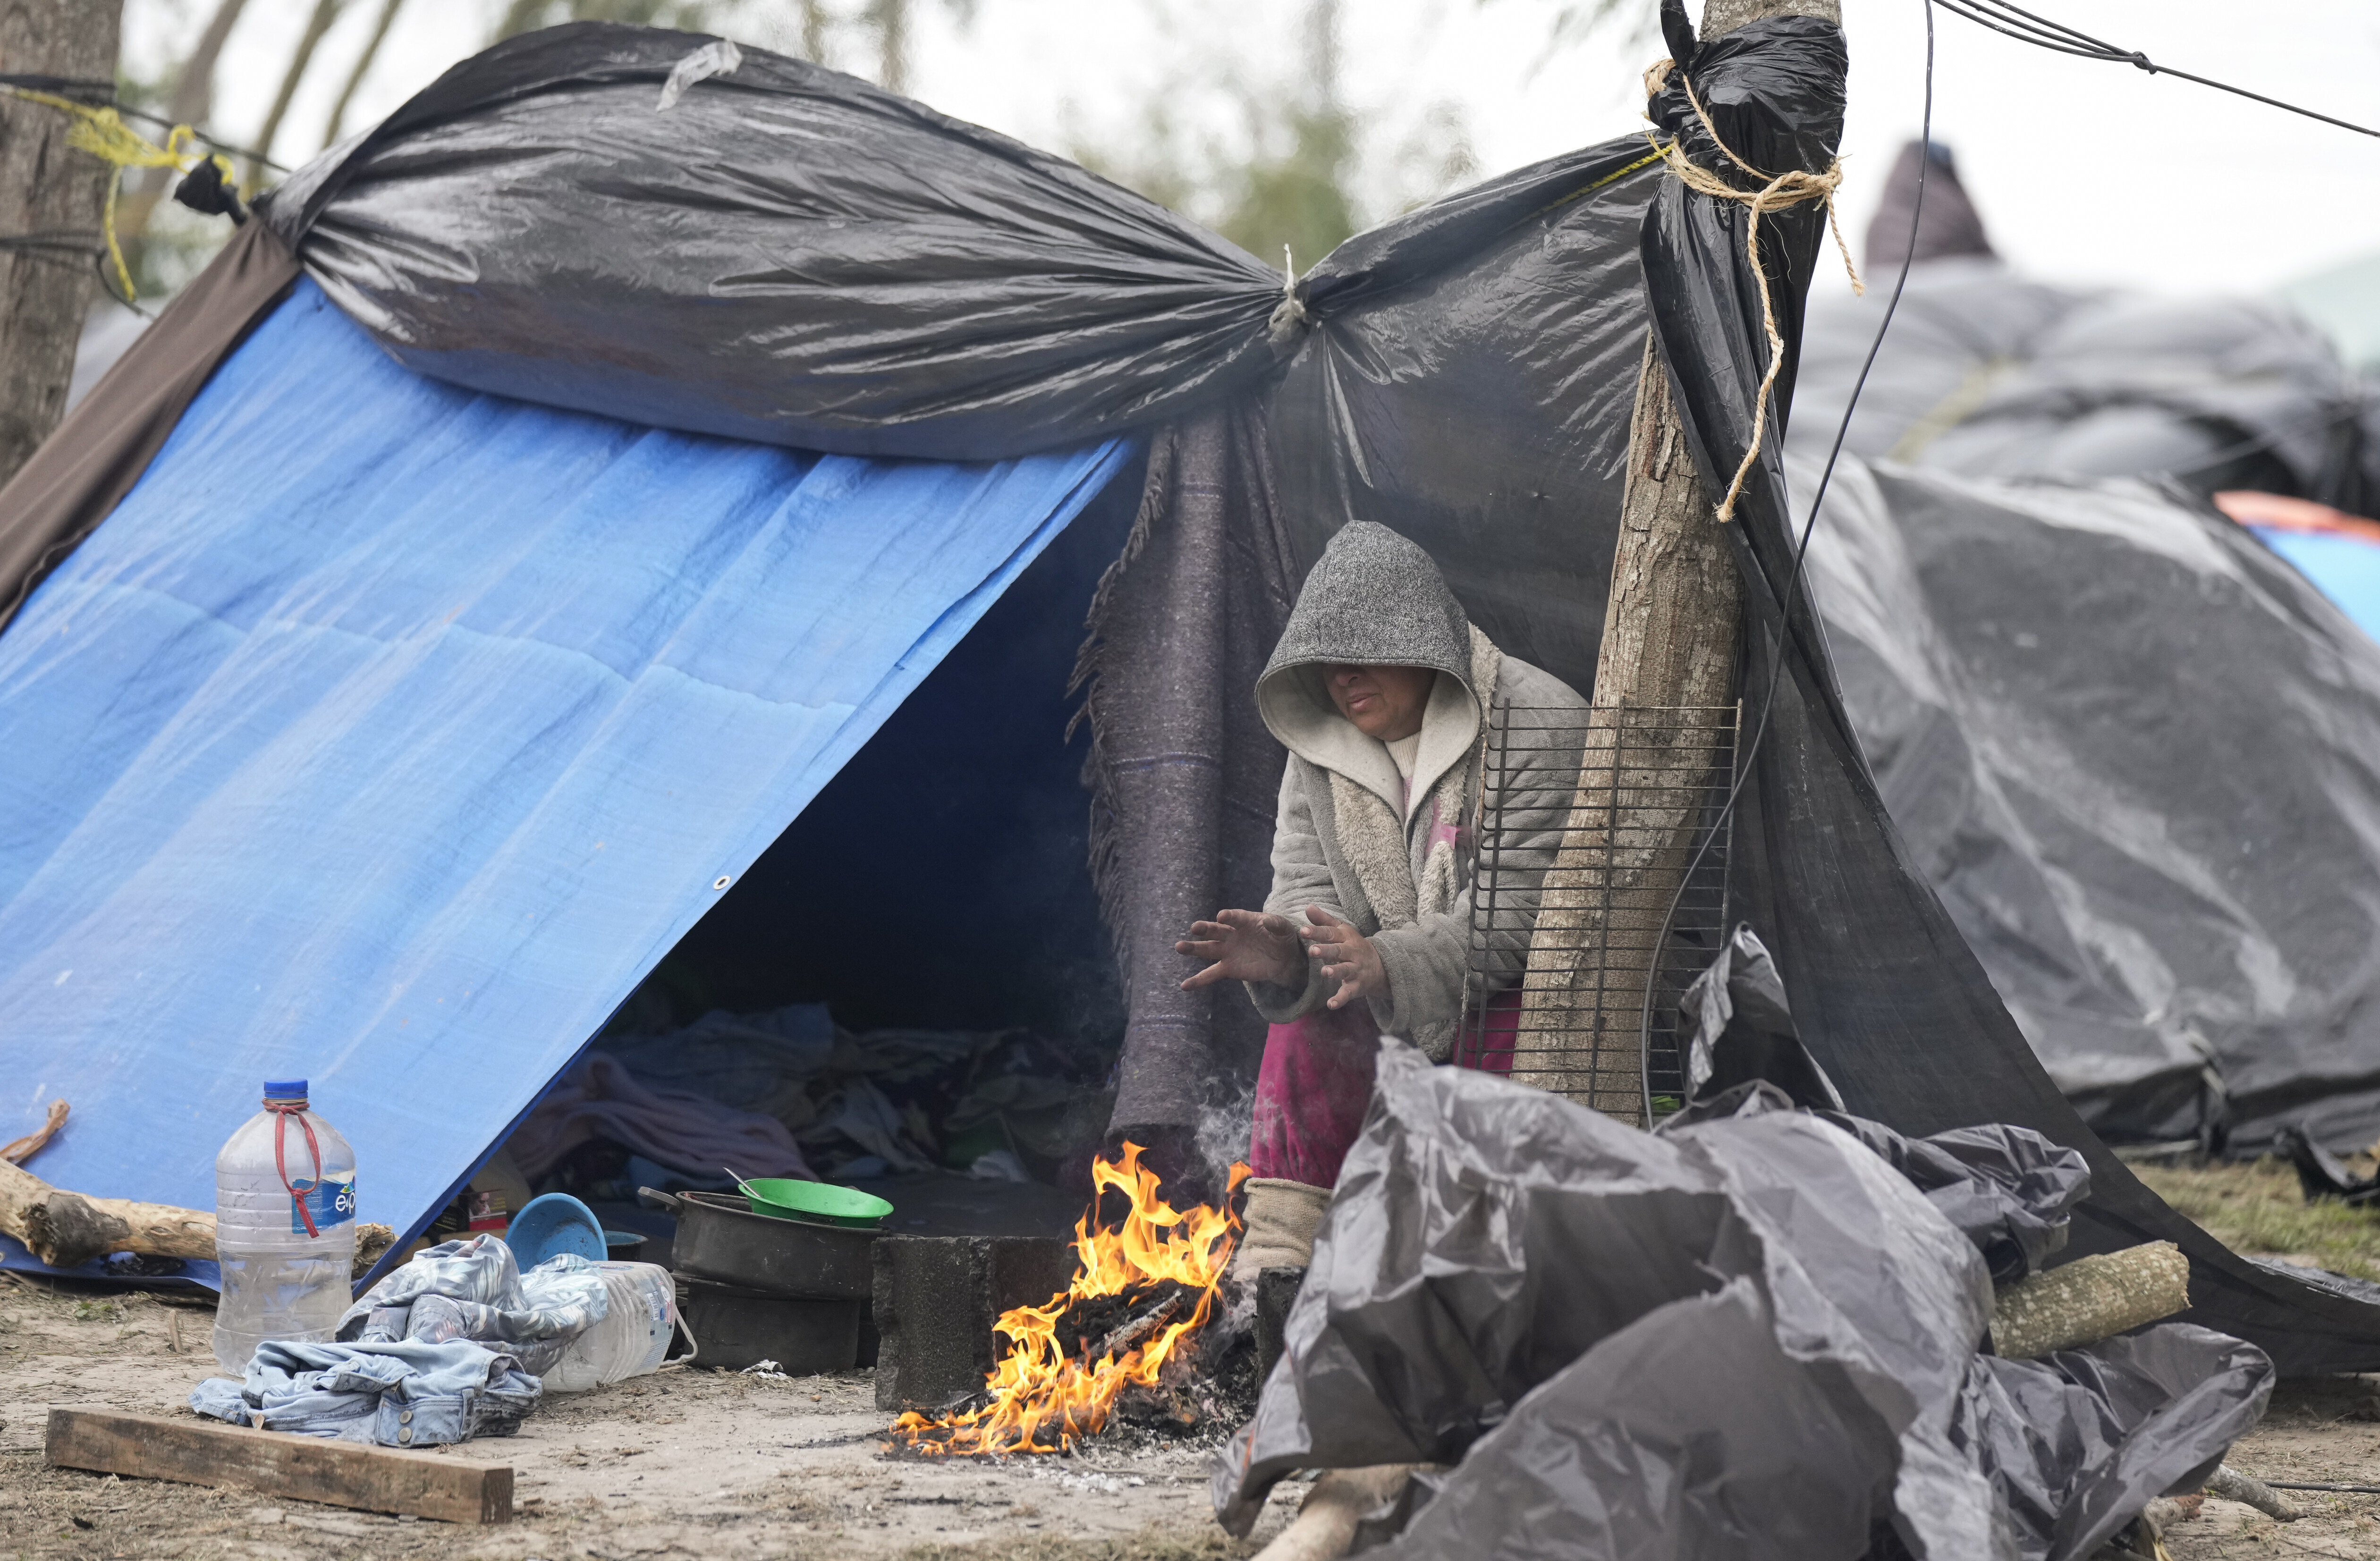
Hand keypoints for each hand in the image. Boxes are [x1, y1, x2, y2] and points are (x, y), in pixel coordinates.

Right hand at [1178, 909, 1305, 990]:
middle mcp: (1231, 934)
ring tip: (1179, 947)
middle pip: (1215, 931)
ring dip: (1193, 949)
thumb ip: (1276, 925)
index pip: (1235, 917)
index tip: (1221, 917)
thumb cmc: (1281, 936)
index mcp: (1244, 921)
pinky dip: (1198, 981)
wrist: (1283, 957)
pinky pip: (1211, 974)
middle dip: (1205, 929)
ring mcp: (1227, 951)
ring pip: (1208, 950)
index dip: (1229, 917)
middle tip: (1194, 928)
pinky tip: (1184, 986)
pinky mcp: (1228, 968)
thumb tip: (1269, 923)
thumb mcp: (1283, 928)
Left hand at [1300, 906, 1387, 1009]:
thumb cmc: (1354, 946)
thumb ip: (1324, 921)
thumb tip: (1308, 906)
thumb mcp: (1342, 931)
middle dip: (1327, 950)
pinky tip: (1330, 1004)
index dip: (1317, 932)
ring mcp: (1356, 970)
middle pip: (1339, 951)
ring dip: (1336, 971)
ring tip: (1325, 972)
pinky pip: (1348, 993)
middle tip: (1312, 950)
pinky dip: (1340, 999)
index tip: (1303, 930)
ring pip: (1346, 970)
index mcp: (1346, 938)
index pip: (1331, 933)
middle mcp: (1352, 953)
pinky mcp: (1357, 986)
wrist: (1381, 966)